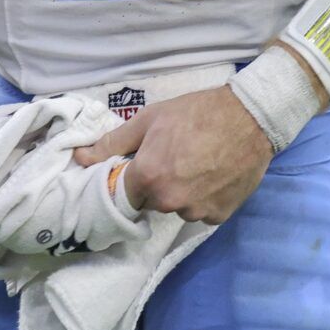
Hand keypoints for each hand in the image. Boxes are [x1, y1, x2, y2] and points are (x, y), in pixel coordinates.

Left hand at [73, 85, 272, 224]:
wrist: (250, 117)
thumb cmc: (196, 113)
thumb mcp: (150, 119)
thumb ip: (112, 142)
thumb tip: (79, 157)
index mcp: (148, 178)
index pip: (123, 192)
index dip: (132, 176)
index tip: (143, 163)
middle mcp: (169, 202)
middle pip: (150, 201)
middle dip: (156, 183)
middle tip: (175, 157)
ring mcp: (196, 212)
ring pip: (176, 207)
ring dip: (180, 192)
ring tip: (197, 164)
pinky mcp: (218, 216)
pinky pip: (200, 211)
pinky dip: (203, 198)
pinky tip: (213, 175)